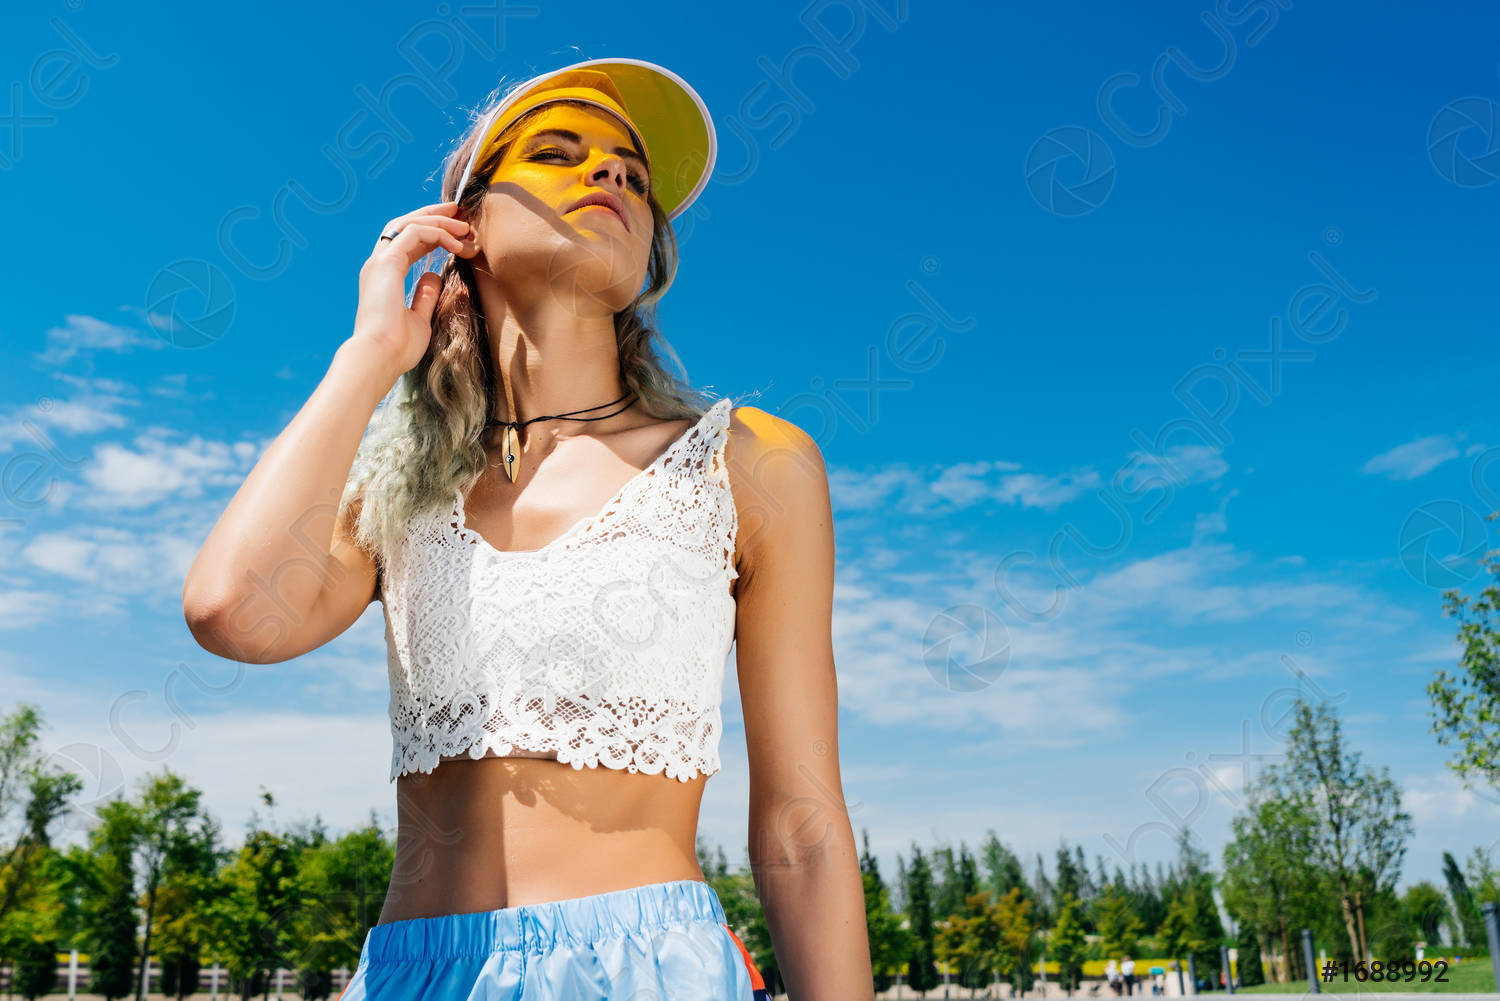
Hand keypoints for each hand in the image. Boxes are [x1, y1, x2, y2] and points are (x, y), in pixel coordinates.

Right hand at [350, 200, 478, 375]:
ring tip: (464, 226)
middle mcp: (378, 264)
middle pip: (404, 225)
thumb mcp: (419, 318)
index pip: (406, 242)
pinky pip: (414, 233)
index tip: (456, 232)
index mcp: (384, 277)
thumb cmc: (397, 347)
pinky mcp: (387, 263)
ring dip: (438, 221)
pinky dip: (437, 233)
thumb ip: (425, 295)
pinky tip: (456, 243)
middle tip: (458, 212)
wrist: (380, 357)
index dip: (431, 233)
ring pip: (409, 224)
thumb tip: (434, 276)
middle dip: (432, 215)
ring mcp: (380, 262)